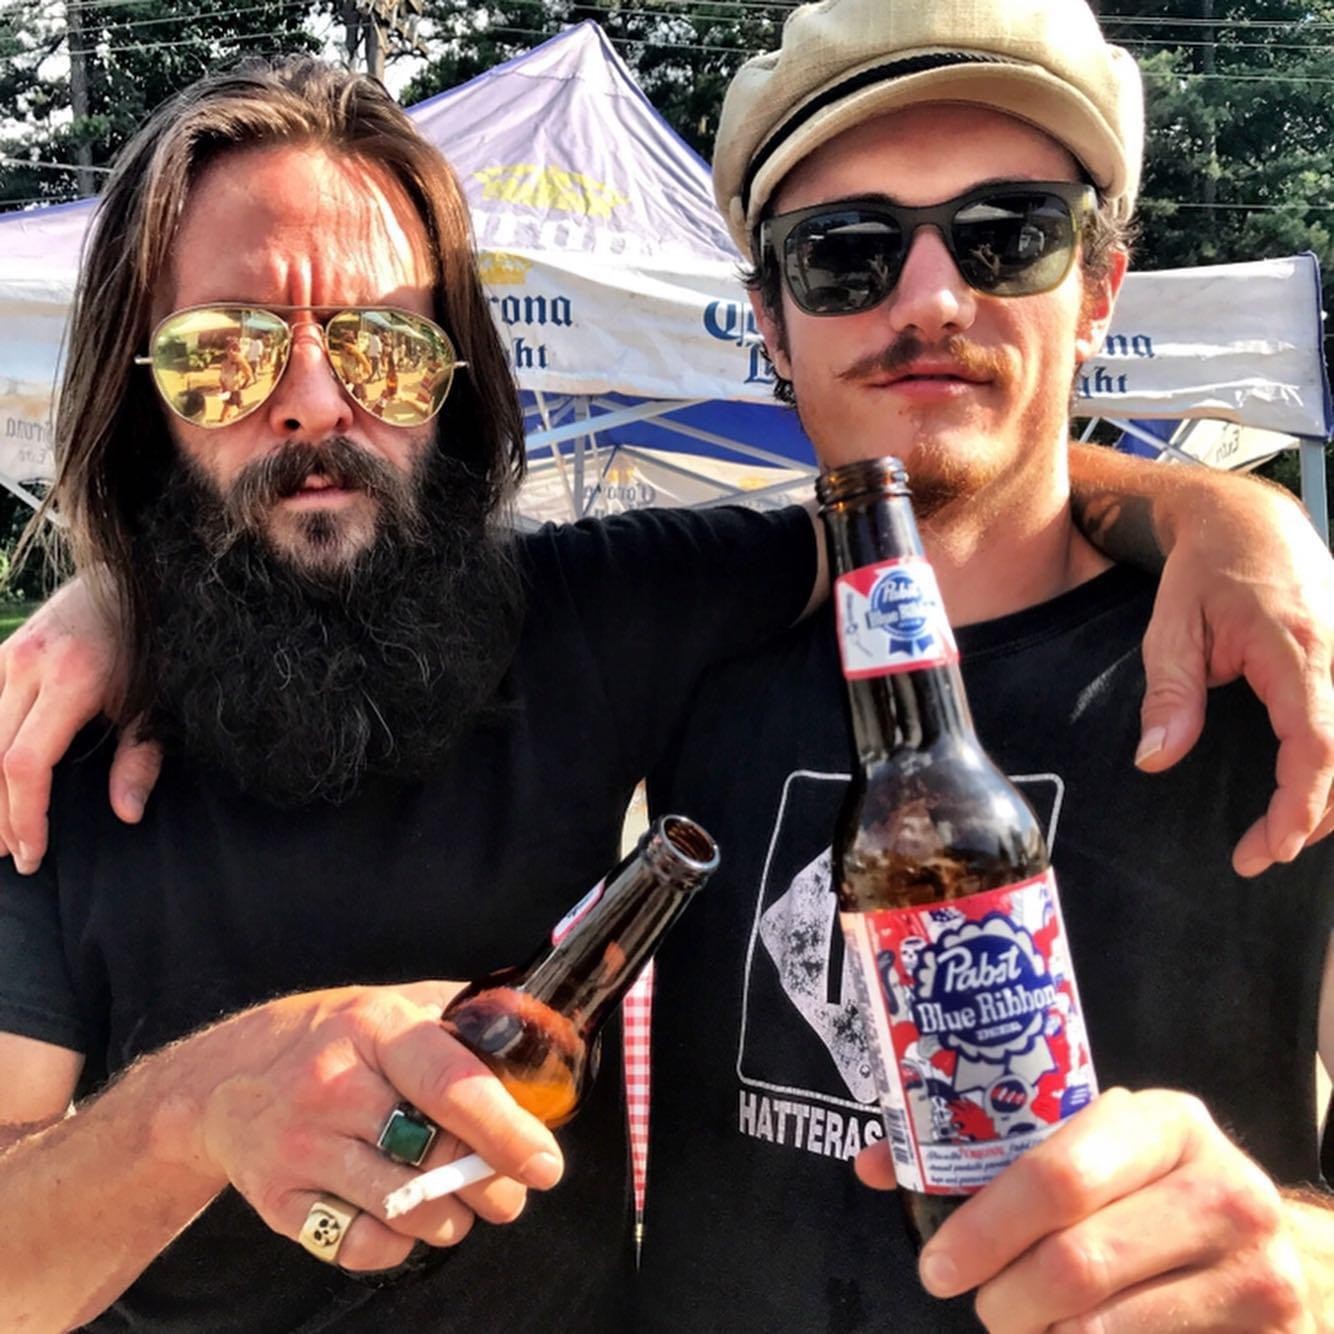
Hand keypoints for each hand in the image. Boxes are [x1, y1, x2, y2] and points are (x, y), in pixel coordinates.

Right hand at [0, 578, 159, 872]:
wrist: (132, 580)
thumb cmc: (152, 646)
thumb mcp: (157, 703)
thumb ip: (141, 759)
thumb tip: (127, 814)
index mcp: (71, 680)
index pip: (24, 764)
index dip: (25, 816)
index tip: (35, 854)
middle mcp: (27, 665)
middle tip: (14, 856)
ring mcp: (6, 654)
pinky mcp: (0, 652)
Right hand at [179, 981, 563, 1271]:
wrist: (224, 1079)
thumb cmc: (337, 1037)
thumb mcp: (397, 1005)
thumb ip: (466, 1020)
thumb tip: (542, 1041)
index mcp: (376, 1028)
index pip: (451, 1083)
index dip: (506, 1130)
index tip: (546, 1165)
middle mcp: (333, 1085)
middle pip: (434, 1157)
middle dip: (489, 1185)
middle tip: (508, 1190)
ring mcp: (299, 1144)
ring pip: (402, 1209)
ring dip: (449, 1219)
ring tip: (457, 1203)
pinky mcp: (276, 1198)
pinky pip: (357, 1244)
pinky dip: (396, 1244)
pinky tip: (403, 1218)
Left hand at [855, 1087, 1315, 1330]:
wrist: (1267, 1243)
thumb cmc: (1145, 1190)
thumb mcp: (1086, 1150)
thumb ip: (987, 1153)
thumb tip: (872, 1166)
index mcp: (1160, 1121)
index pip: (1056, 1175)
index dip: (984, 1227)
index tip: (937, 1267)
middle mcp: (1222, 1185)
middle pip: (1074, 1263)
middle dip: (1005, 1299)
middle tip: (983, 1307)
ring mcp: (1257, 1267)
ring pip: (1103, 1329)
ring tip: (1027, 1327)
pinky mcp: (1273, 1333)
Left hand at [1134, 481, 1333, 876]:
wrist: (1248, 521)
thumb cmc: (1204, 572)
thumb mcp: (1171, 627)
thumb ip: (1170, 694)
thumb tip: (1156, 760)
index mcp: (1300, 650)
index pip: (1318, 744)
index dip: (1300, 805)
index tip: (1270, 848)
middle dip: (1315, 817)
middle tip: (1260, 853)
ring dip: (1333, 797)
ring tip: (1280, 832)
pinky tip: (1311, 793)